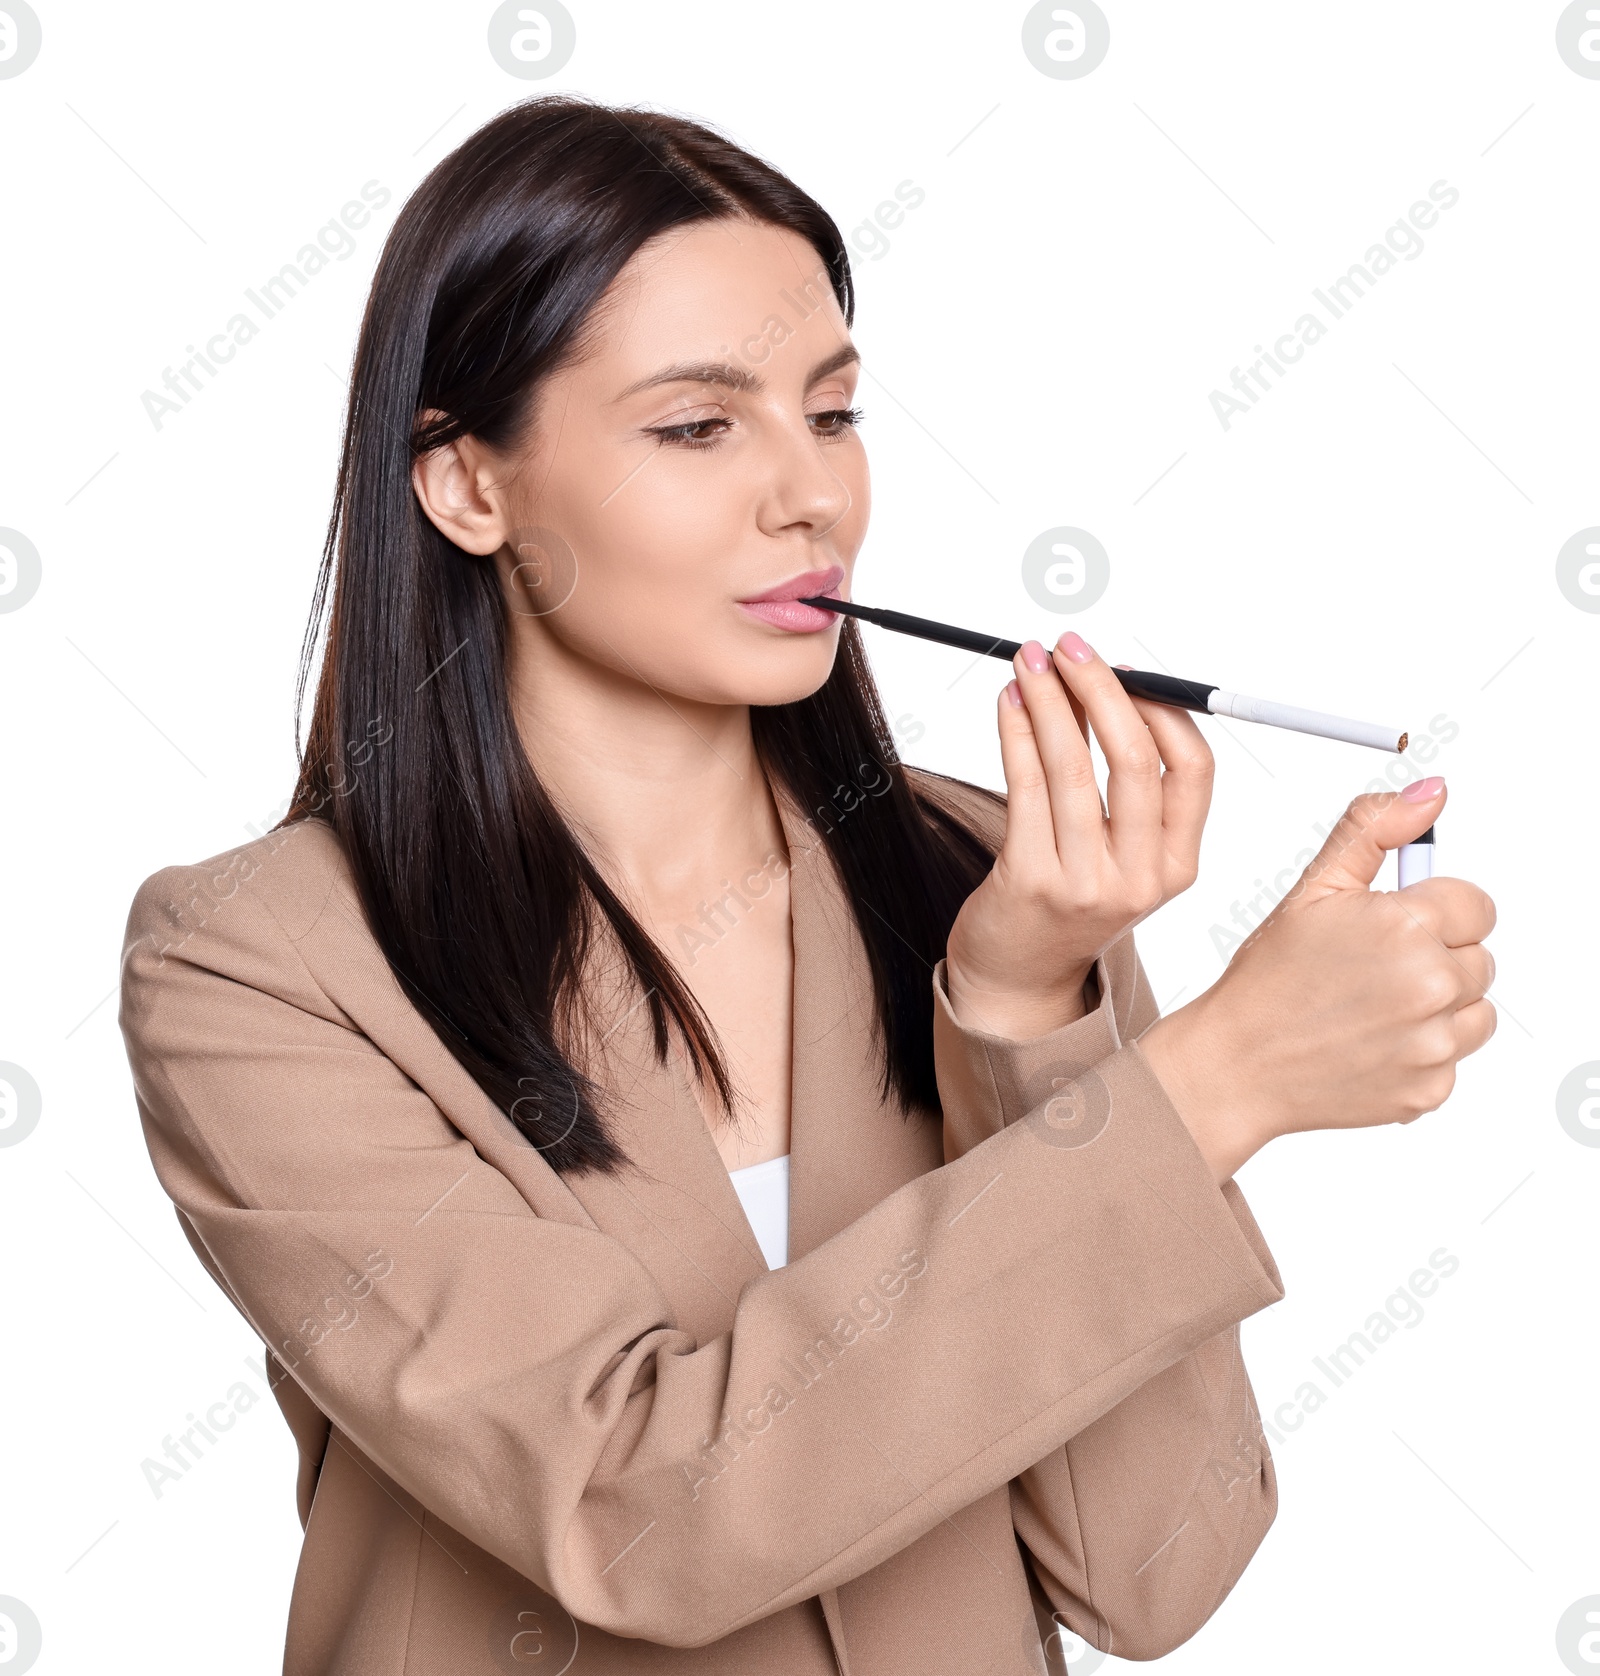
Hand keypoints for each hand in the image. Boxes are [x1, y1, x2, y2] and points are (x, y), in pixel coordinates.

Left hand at [944, 630, 1214, 1039]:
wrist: (1018, 975)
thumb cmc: (1070, 896)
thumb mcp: (1121, 853)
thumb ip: (1125, 784)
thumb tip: (1106, 683)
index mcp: (1177, 865)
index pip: (1193, 768)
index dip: (1161, 706)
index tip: (1126, 668)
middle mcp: (1139, 878)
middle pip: (1134, 759)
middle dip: (1100, 688)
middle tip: (1070, 646)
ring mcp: (1084, 883)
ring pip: (1073, 767)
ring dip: (1050, 700)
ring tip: (1030, 662)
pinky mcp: (1029, 880)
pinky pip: (1025, 787)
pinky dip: (1017, 731)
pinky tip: (1011, 702)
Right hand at [1139, 778, 1496, 1181]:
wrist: (1237, 1065)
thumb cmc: (1268, 978)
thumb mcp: (1313, 889)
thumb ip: (1374, 830)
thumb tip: (1433, 793)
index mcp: (1406, 926)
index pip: (1476, 904)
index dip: (1435, 909)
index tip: (1396, 924)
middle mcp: (1430, 985)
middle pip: (1479, 957)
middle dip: (1435, 957)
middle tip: (1371, 969)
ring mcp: (1433, 1043)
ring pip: (1476, 1009)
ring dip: (1440, 1006)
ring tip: (1374, 1006)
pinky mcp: (1432, 1089)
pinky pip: (1453, 1057)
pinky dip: (1421, 1052)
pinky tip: (1371, 1043)